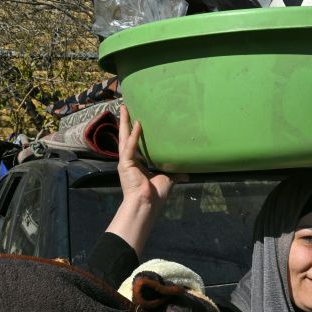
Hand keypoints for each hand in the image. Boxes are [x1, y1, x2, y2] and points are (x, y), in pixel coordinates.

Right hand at [106, 106, 172, 253]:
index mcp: (136, 164)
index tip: (136, 120)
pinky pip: (130, 147)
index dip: (135, 132)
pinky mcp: (125, 164)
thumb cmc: (155, 194)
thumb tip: (187, 174)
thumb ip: (175, 173)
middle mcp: (129, 161)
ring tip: (124, 108)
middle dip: (125, 122)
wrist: (147, 204)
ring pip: (123, 137)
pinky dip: (134, 136)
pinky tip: (138, 124)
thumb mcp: (167, 179)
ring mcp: (125, 162)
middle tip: (125, 107)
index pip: (134, 144)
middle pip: (125, 137)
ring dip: (124, 123)